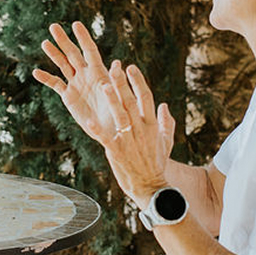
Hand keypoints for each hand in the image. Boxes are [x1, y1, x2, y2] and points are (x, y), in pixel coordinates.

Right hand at [32, 22, 118, 141]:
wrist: (112, 131)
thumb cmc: (120, 114)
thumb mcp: (118, 96)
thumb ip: (115, 80)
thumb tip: (118, 63)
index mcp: (99, 72)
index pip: (90, 51)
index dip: (83, 37)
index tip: (76, 24)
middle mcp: (86, 75)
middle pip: (73, 54)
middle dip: (63, 40)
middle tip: (53, 26)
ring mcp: (77, 84)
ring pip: (63, 65)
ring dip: (54, 54)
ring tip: (45, 43)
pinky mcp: (69, 96)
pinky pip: (55, 84)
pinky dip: (46, 78)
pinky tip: (36, 72)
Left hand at [99, 62, 175, 207]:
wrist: (152, 187)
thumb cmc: (157, 164)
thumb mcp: (166, 141)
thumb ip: (166, 122)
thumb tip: (164, 105)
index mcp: (152, 125)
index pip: (146, 97)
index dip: (138, 81)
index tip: (130, 67)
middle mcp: (141, 130)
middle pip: (131, 102)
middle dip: (123, 84)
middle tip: (114, 67)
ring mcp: (129, 140)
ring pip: (120, 116)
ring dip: (112, 100)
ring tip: (104, 85)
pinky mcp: (117, 152)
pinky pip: (106, 138)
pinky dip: (98, 129)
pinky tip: (89, 120)